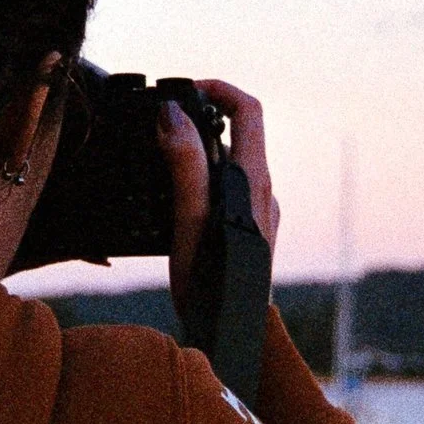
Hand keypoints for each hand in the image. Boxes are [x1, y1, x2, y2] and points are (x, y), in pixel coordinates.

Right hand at [160, 79, 280, 313]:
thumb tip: (173, 114)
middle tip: (160, 129)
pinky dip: (203, 182)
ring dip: (198, 155)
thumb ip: (184, 164)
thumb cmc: (212, 285)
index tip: (185, 90)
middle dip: (199, 122)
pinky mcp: (251, 230)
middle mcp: (263, 191)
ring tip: (161, 167)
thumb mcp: (189, 220)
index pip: (248, 110)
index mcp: (252, 180)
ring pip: (230, 164)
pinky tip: (177, 204)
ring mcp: (259, 211)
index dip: (219, 89)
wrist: (232, 335)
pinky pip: (228, 189)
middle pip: (237, 134)